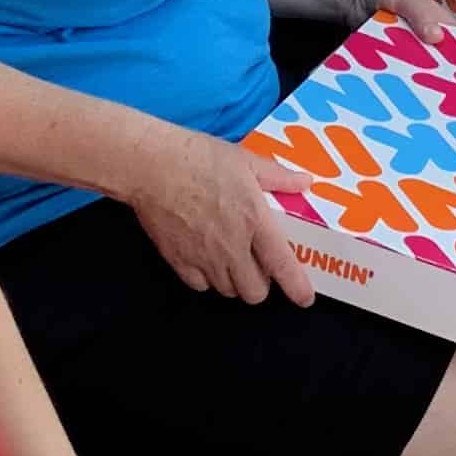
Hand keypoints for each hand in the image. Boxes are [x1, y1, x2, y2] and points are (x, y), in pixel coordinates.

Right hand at [130, 132, 314, 306]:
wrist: (151, 167)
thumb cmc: (199, 158)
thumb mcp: (245, 160)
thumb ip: (277, 177)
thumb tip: (304, 182)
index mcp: (254, 221)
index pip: (282, 266)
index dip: (297, 288)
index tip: (304, 298)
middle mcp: (232, 247)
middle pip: (254, 292)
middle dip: (261, 285)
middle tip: (259, 266)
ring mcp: (204, 258)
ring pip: (228, 291)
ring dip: (235, 281)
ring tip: (232, 260)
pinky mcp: (179, 262)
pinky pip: (200, 286)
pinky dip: (207, 279)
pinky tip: (206, 259)